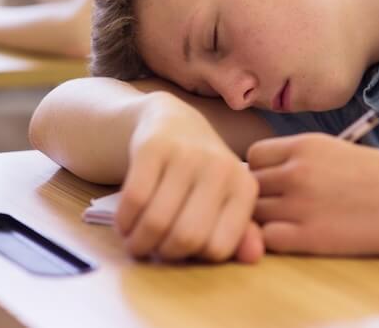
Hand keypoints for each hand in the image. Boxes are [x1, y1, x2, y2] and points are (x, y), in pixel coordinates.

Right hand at [115, 97, 263, 262]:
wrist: (173, 122)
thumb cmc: (201, 173)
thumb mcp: (226, 200)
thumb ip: (240, 232)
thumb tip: (254, 257)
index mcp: (244, 187)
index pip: (218, 248)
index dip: (194, 257)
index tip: (181, 250)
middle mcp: (220, 168)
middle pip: (186, 237)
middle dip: (163, 253)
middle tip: (153, 247)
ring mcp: (187, 154)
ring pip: (156, 222)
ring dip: (138, 241)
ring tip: (136, 239)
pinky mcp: (154, 146)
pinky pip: (134, 199)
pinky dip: (124, 221)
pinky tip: (125, 222)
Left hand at [249, 134, 378, 254]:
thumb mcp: (339, 151)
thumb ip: (302, 160)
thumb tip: (269, 177)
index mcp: (305, 145)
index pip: (253, 157)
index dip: (261, 173)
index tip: (277, 185)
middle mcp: (297, 170)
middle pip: (248, 186)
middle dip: (260, 198)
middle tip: (282, 210)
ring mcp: (301, 204)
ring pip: (254, 214)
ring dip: (266, 222)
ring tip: (293, 225)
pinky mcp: (311, 237)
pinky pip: (268, 239)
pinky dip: (277, 242)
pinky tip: (301, 239)